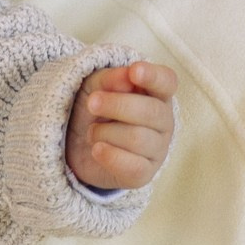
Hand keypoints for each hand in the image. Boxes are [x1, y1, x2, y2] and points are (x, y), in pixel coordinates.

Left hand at [67, 61, 177, 191]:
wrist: (77, 145)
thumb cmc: (96, 110)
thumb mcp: (96, 87)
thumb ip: (110, 79)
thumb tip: (125, 75)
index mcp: (156, 94)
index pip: (167, 82)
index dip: (153, 76)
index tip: (134, 71)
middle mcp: (163, 122)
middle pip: (151, 111)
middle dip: (117, 105)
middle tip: (92, 103)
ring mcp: (157, 149)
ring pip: (138, 138)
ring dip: (105, 132)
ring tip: (92, 131)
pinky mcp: (143, 174)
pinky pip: (133, 167)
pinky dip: (110, 156)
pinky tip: (96, 149)